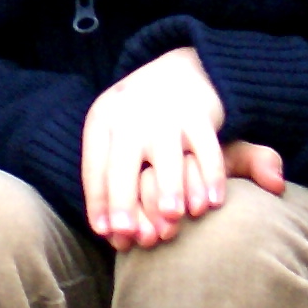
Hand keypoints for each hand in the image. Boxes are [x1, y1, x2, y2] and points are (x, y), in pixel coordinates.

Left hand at [79, 46, 227, 248]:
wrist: (179, 74)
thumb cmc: (141, 123)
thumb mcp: (118, 138)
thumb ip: (111, 181)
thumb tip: (107, 234)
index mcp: (103, 121)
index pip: (95, 166)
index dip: (99, 201)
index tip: (107, 233)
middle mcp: (130, 116)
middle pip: (122, 163)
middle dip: (124, 198)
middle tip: (130, 233)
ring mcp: (165, 113)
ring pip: (166, 155)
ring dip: (169, 186)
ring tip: (173, 215)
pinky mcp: (198, 112)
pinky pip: (207, 147)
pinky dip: (212, 176)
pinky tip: (213, 202)